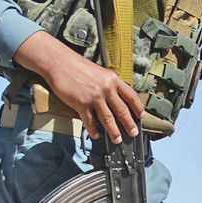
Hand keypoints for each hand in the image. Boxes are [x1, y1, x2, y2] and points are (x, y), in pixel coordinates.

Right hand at [13, 30, 143, 141]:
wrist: (59, 63)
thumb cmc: (78, 67)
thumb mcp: (100, 72)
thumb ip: (109, 85)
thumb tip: (117, 99)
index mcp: (113, 80)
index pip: (131, 96)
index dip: (138, 108)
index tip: (141, 117)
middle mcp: (106, 89)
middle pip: (122, 110)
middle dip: (129, 124)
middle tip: (133, 133)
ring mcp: (94, 97)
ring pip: (108, 119)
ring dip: (113, 131)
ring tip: (117, 139)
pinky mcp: (81, 103)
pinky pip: (90, 121)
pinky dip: (94, 130)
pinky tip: (96, 135)